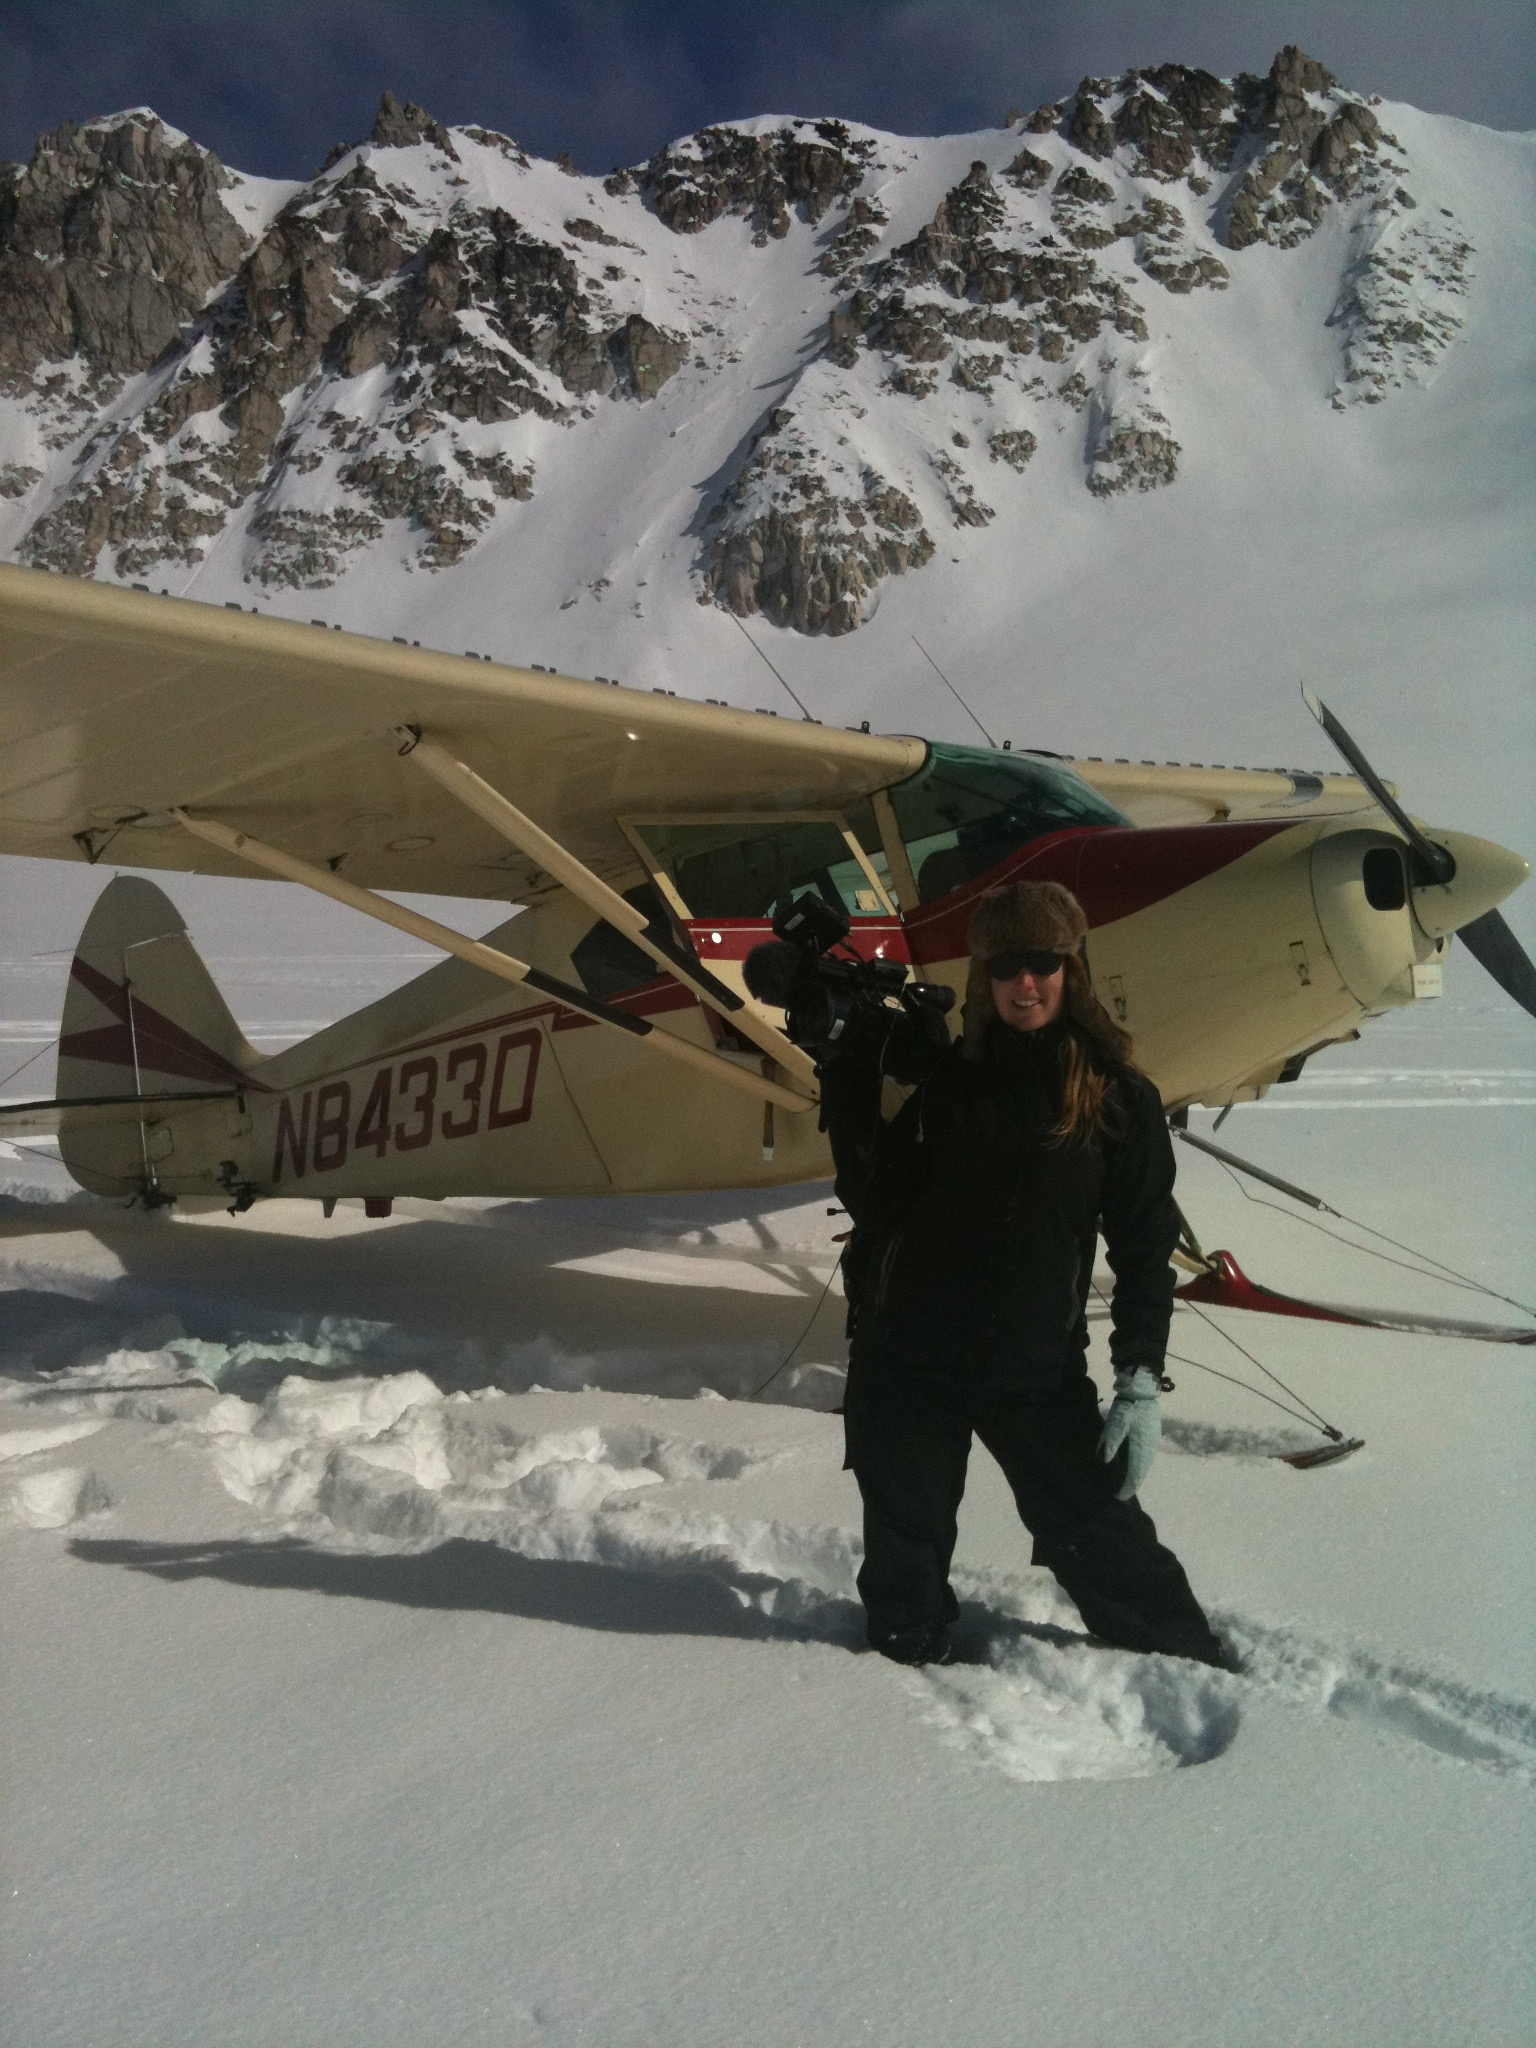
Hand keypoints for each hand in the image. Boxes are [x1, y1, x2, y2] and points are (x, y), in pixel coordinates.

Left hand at [1097, 1367, 1162, 1499]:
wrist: (1142, 1391)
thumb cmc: (1127, 1408)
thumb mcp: (1115, 1424)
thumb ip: (1110, 1443)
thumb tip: (1106, 1461)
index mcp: (1140, 1449)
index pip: (1134, 1476)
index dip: (1127, 1488)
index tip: (1119, 1498)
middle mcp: (1149, 1450)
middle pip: (1141, 1474)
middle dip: (1132, 1485)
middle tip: (1121, 1495)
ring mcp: (1153, 1444)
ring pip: (1145, 1466)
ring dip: (1136, 1476)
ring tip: (1126, 1484)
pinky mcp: (1153, 1437)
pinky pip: (1146, 1458)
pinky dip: (1140, 1467)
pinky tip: (1133, 1466)